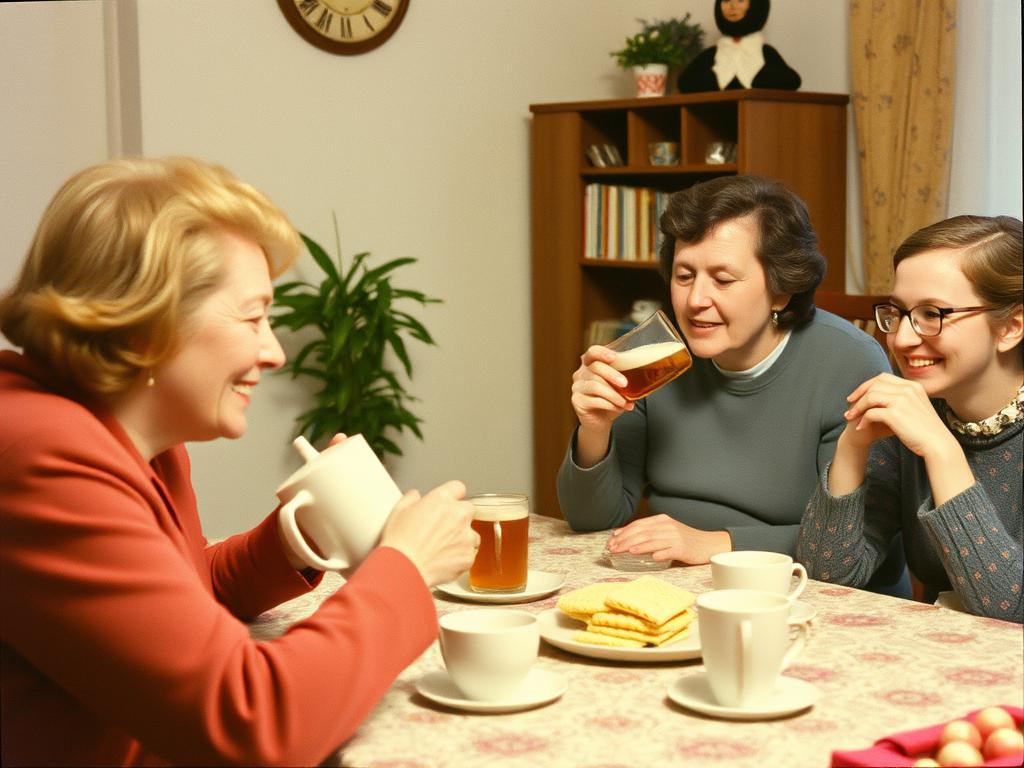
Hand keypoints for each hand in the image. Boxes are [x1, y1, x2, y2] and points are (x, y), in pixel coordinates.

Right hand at [379, 480, 478, 586]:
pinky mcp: (468, 556)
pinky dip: (459, 557)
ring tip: (442, 548)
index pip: (458, 488)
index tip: (447, 504)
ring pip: (472, 534)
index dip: (452, 496)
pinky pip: (469, 554)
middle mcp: (458, 514)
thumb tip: (415, 496)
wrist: (404, 568)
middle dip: (458, 517)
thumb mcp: (398, 511)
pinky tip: (443, 560)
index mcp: (442, 499)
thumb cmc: (399, 542)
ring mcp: (466, 536)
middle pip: (468, 509)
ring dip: (462, 538)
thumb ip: (411, 498)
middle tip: (442, 528)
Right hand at [571, 345, 633, 465]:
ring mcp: (577, 387)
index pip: (592, 352)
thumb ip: (627, 377)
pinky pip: (594, 400)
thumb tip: (649, 372)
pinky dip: (610, 404)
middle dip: (612, 375)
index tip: (614, 357)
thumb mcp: (620, 386)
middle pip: (595, 368)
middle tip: (626, 384)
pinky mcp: (577, 401)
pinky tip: (619, 408)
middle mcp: (581, 373)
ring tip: (624, 402)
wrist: (601, 421)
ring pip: (595, 385)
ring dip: (613, 394)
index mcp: (591, 364)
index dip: (602, 352)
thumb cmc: (611, 400)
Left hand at [606, 514, 730, 564]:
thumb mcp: (666, 532)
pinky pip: (670, 550)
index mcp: (662, 520)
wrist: (709, 544)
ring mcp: (676, 537)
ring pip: (653, 540)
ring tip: (627, 550)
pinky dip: (660, 553)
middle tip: (613, 548)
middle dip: (626, 540)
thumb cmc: (685, 540)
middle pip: (643, 532)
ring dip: (638, 545)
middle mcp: (668, 526)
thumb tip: (625, 538)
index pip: (639, 525)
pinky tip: (651, 557)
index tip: (612, 540)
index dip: (624, 532)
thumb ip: (649, 533)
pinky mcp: (683, 548)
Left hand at [842, 373, 953, 457]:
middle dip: (859, 393)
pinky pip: (871, 413)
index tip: (857, 395)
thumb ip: (903, 400)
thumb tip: (882, 400)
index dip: (867, 385)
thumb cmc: (927, 430)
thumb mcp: (917, 408)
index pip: (884, 377)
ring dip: (857, 407)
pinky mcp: (895, 413)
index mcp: (913, 386)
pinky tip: (861, 428)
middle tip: (849, 403)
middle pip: (874, 384)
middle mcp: (907, 389)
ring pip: (870, 397)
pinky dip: (863, 420)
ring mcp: (901, 400)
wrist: (938, 444)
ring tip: (850, 417)